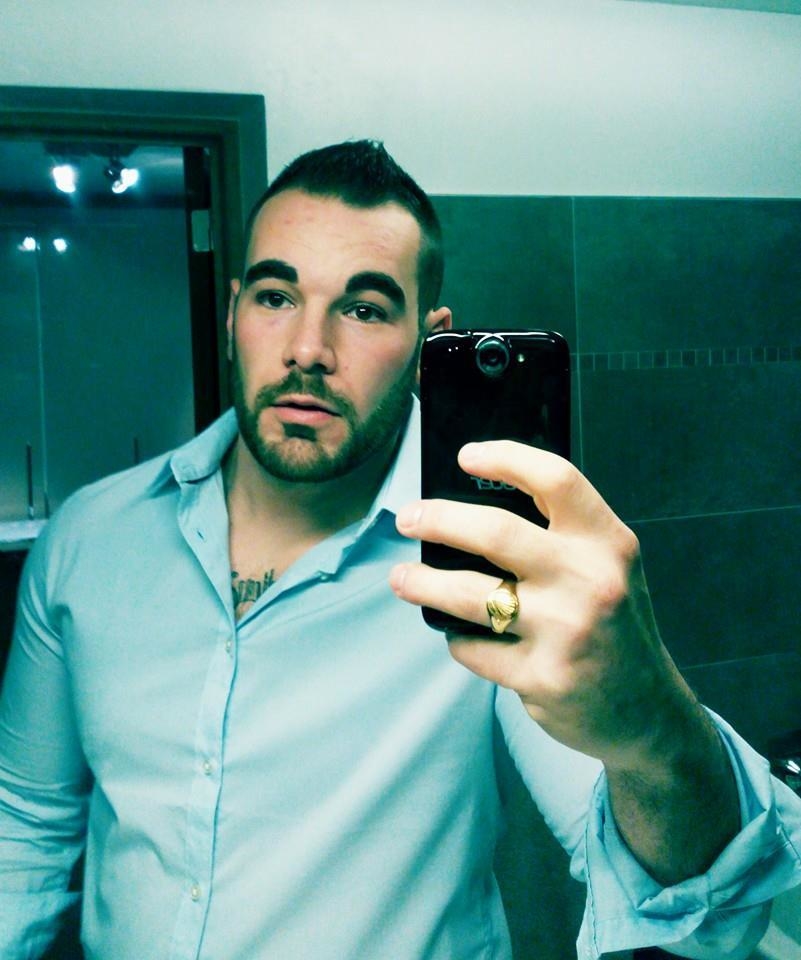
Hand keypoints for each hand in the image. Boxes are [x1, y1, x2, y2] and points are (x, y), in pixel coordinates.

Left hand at [390, 440, 693, 771]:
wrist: (649, 712)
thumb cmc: (615, 627)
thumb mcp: (608, 569)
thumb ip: (562, 536)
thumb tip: (474, 503)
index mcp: (608, 543)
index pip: (556, 480)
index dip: (506, 458)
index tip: (466, 457)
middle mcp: (590, 580)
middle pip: (495, 532)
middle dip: (438, 520)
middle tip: (408, 518)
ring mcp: (566, 631)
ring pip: (469, 595)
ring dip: (423, 584)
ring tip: (401, 579)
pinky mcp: (542, 678)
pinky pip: (474, 648)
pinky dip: (459, 640)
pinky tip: (462, 636)